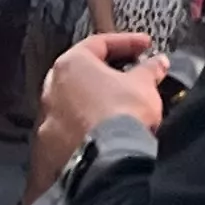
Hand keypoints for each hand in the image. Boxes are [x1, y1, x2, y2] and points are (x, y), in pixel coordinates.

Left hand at [39, 31, 168, 159]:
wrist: (107, 161)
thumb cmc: (120, 115)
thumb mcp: (144, 84)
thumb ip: (149, 69)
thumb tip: (157, 64)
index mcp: (71, 65)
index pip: (99, 43)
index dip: (127, 42)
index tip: (145, 46)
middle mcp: (51, 90)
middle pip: (81, 74)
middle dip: (107, 73)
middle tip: (130, 76)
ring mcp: (47, 120)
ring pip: (73, 104)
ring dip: (95, 102)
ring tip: (120, 109)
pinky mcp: (49, 148)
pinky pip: (70, 131)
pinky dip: (87, 128)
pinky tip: (106, 134)